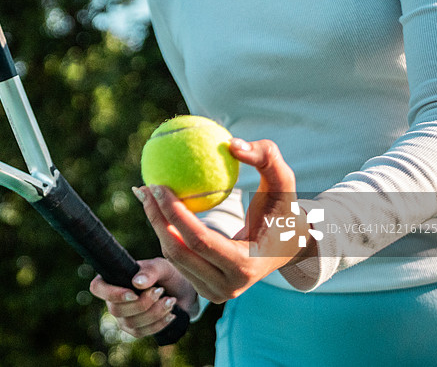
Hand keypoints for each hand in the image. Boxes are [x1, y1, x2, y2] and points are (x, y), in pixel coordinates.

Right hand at [88, 257, 197, 337]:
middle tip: (161, 291)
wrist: (181, 291)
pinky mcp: (135, 329)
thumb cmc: (167, 275)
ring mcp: (123, 317)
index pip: (98, 288)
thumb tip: (137, 283)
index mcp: (113, 279)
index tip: (133, 293)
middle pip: (116, 309)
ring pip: (130, 323)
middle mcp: (114, 300)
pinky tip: (170, 313)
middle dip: (142, 303)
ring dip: (154, 313)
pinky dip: (158, 324)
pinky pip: (141, 332)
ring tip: (170, 300)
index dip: (112, 293)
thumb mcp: (161, 267)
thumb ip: (150, 271)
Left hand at [134, 138, 313, 303]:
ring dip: (156, 224)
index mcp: (245, 266)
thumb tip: (231, 143)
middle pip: (178, 252)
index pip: (199, 240)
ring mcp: (215, 293)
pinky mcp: (205, 290)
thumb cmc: (284, 210)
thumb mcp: (284, 182)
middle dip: (155, 218)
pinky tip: (156, 206)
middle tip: (145, 188)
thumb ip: (266, 157)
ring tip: (146, 193)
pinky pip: (178, 259)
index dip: (174, 214)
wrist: (290, 248)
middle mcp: (228, 286)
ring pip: (173, 257)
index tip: (157, 185)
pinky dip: (165, 232)